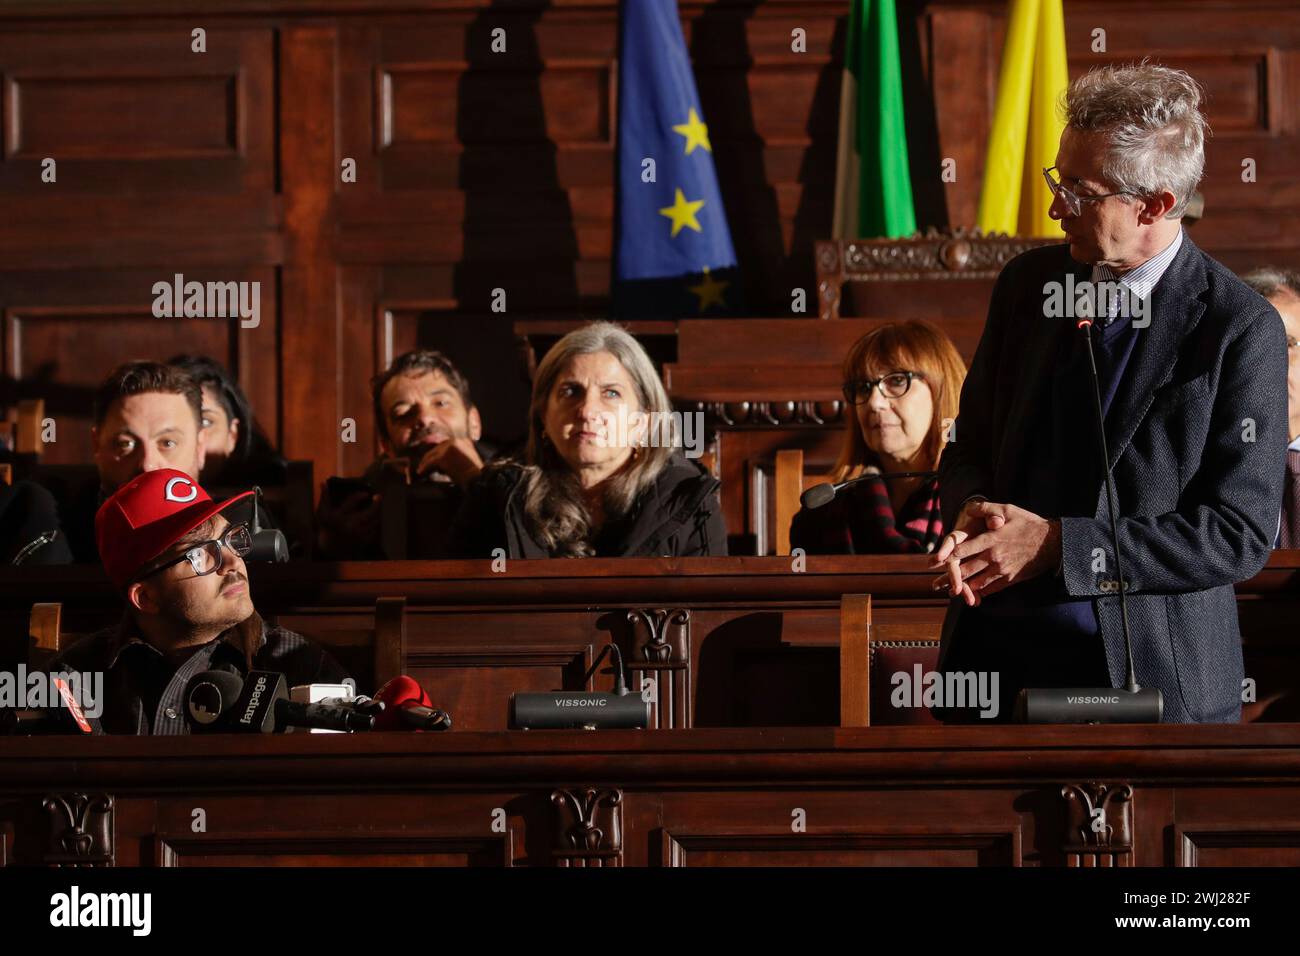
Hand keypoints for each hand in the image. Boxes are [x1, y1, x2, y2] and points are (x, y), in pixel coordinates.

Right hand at [315, 483, 380, 554]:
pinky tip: (375, 519)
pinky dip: (375, 524)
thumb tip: (323, 482)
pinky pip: (374, 531)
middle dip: (376, 504)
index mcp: (338, 517)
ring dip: (377, 513)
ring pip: (374, 522)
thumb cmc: (327, 526)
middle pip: (368, 513)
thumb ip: (324, 497)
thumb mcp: (322, 512)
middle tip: (378, 496)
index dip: (360, 496)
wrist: (330, 548)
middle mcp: (349, 526)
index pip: (351, 503)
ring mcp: (357, 535)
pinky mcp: (362, 541)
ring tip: (377, 507)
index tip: (366, 494)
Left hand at [414, 438, 482, 488]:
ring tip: (421, 471)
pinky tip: (420, 473)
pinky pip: (430, 463)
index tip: (431, 461)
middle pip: (437, 449)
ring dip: (425, 464)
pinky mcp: (443, 456)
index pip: (445, 445)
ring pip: (432, 455)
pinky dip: (424, 468)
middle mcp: (455, 441)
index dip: (437, 454)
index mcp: (463, 440)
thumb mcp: (468, 461)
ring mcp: (449, 448)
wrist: (479, 480)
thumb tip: (442, 463)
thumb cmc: (476, 475)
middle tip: (424, 467)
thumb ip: (457, 457)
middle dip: (429, 459)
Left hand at [933, 501, 1059, 603]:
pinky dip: (979, 592)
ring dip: (962, 588)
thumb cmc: (1028, 524)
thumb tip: (969, 508)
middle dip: (948, 578)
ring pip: (976, 583)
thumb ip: (987, 508)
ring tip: (949, 592)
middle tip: (934, 585)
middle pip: (965, 570)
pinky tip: (971, 594)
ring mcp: (1002, 570)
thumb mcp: (1008, 509)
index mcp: (990, 539)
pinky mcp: (1010, 579)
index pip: (962, 550)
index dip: (946, 556)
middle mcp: (993, 557)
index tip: (934, 562)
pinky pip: (990, 589)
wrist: (1052, 544)